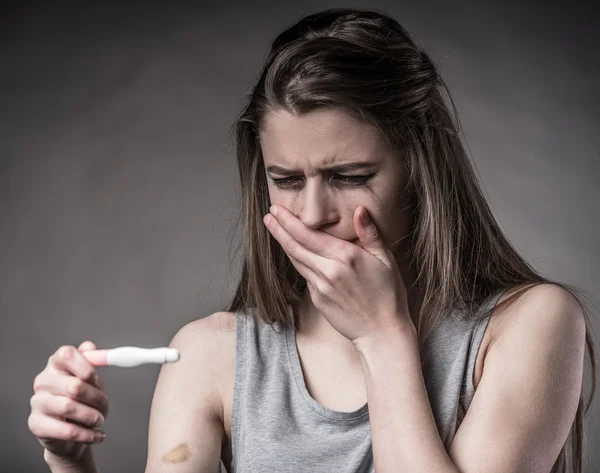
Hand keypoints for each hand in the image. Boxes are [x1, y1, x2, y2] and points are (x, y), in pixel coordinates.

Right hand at [28, 341, 108, 462]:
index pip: (67, 355)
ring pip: (70, 407)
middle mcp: (43, 380)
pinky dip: (88, 434)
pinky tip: (97, 435)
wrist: (69, 432)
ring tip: (100, 420)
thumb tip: (90, 347)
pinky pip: (67, 430)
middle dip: (97, 398)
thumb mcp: (90, 378)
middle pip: (74, 385)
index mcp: (56, 363)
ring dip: (92, 416)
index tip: (97, 379)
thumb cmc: (82, 400)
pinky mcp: (36, 424)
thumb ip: (91, 360)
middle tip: (105, 406)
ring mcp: (37, 402)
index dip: (87, 367)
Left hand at [263, 204, 412, 344]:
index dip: (289, 221)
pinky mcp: (317, 300)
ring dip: (282, 243)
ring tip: (273, 228)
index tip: (277, 209)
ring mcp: (320, 287)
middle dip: (279, 228)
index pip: (309, 235)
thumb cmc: (388, 295)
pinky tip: (293, 252)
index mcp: (346, 257)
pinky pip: (304, 275)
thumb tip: (359, 210)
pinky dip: (297, 261)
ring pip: (296, 260)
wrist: (382, 332)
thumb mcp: (386, 260)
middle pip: (295, 246)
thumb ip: (370, 234)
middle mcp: (329, 271)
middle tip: (268, 214)